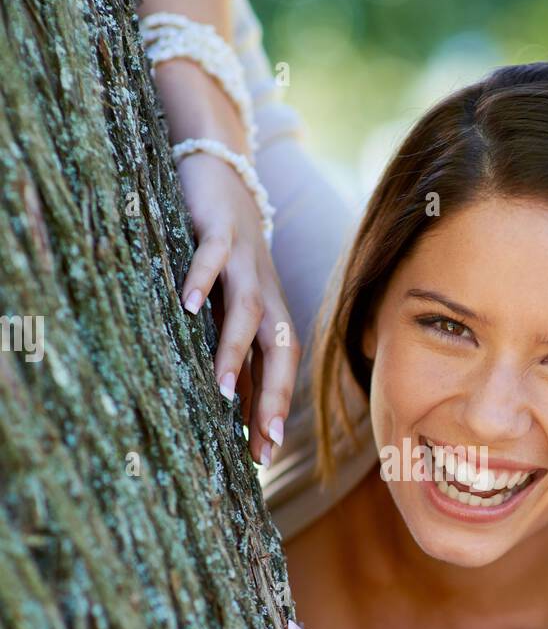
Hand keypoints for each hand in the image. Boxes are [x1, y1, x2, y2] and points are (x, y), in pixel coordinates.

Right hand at [177, 150, 300, 466]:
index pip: (280, 368)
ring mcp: (245, 258)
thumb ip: (234, 346)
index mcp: (270, 311)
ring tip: (221, 388)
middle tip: (263, 440)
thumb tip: (232, 410)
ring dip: (235, 350)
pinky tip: (185, 306)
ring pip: (247, 309)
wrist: (223, 171)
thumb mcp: (228, 302)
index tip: (264, 457)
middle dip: (273, 395)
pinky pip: (212, 256)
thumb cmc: (225, 252)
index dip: (274, 410)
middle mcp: (264, 289)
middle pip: (279, 346)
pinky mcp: (219, 227)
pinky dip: (201, 279)